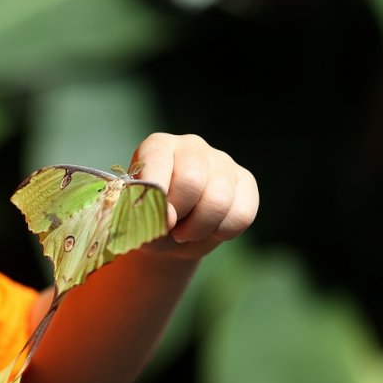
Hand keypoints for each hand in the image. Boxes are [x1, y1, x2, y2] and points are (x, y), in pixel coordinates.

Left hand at [132, 133, 258, 259]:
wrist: (171, 235)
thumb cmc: (149, 220)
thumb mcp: (137, 218)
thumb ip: (143, 213)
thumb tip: (168, 217)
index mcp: (158, 146)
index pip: (158, 161)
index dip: (157, 195)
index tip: (157, 219)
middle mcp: (191, 146)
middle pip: (191, 179)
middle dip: (179, 214)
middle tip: (171, 227)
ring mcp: (222, 161)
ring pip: (218, 201)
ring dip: (199, 229)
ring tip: (187, 232)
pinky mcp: (245, 182)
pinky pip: (242, 214)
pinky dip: (223, 233)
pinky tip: (210, 230)